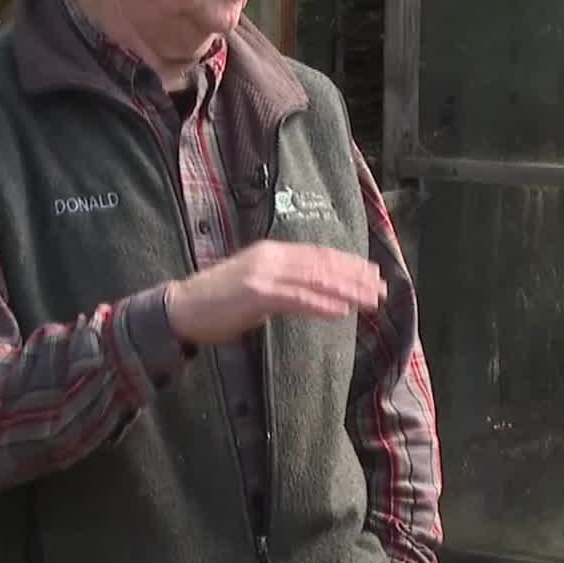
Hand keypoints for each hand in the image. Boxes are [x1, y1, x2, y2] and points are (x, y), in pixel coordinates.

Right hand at [166, 240, 385, 345]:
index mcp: (272, 252)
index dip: (348, 264)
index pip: (318, 255)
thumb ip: (283, 283)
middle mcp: (271, 257)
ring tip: (371, 300)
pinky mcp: (257, 293)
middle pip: (323, 265)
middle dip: (355, 277)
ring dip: (347, 291)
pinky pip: (297, 298)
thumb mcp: (255, 284)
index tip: (372, 273)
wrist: (181, 308)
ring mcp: (264, 274)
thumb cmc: (216, 301)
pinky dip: (321, 303)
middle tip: (382, 287)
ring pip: (316, 280)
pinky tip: (341, 310)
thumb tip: (312, 292)